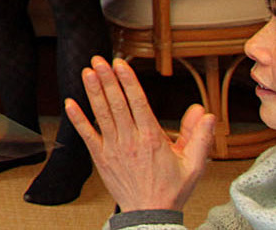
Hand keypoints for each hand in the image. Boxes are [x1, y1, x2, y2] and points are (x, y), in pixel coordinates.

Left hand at [65, 55, 214, 213]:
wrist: (150, 214)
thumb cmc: (171, 189)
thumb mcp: (194, 165)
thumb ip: (200, 137)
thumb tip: (206, 113)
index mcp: (153, 139)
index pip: (138, 103)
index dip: (128, 81)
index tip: (120, 64)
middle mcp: (130, 141)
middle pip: (117, 104)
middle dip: (107, 79)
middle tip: (98, 60)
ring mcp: (113, 149)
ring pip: (102, 115)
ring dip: (93, 92)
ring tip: (87, 71)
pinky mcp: (100, 158)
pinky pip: (87, 135)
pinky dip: (77, 119)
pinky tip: (69, 102)